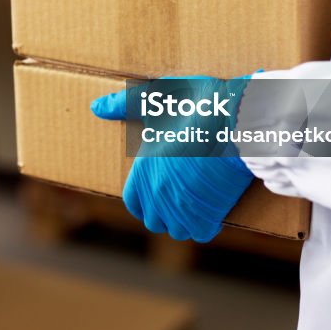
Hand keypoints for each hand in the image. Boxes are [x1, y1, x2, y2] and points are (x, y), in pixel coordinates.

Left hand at [91, 75, 254, 241]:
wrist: (235, 118)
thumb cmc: (195, 104)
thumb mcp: (155, 97)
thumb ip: (123, 104)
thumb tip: (95, 107)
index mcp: (144, 169)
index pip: (133, 202)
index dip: (143, 201)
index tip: (156, 194)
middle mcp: (158, 192)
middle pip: (155, 220)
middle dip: (164, 213)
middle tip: (180, 196)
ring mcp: (182, 206)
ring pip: (178, 230)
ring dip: (185, 221)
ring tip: (196, 204)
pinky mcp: (208, 212)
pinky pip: (202, 232)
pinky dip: (207, 225)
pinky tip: (213, 210)